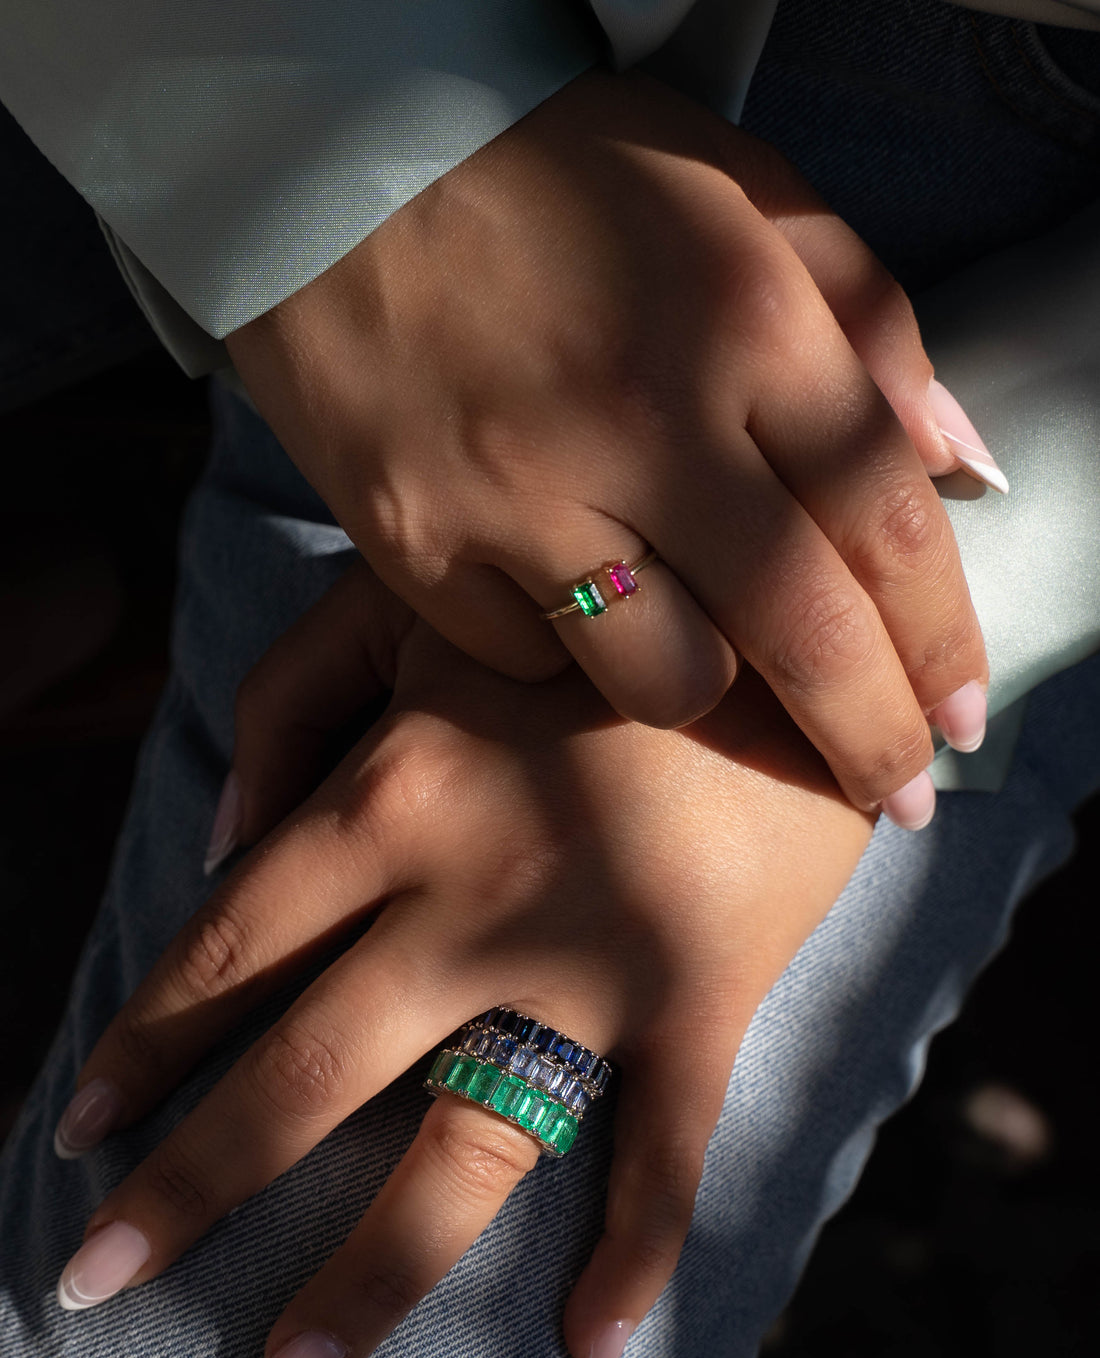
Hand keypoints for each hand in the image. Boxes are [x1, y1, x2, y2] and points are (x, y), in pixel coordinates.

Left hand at [52, 562, 874, 1357]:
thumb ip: (292, 696)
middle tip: (91, 1282)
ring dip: (362, 1283)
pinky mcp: (702, 997)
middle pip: (299, 1076)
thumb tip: (218, 842)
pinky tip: (588, 1357)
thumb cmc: (592, 602)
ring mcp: (591, 962)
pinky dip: (631, 1262)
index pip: (228, 945)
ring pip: (460, 1154)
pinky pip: (665, 1154)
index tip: (77, 1129)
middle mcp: (469, 898)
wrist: (794, 608)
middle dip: (183, 1189)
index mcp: (389, 791)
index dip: (142, 1043)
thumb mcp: (417, 600)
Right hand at [226, 67, 989, 818]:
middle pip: (799, 630)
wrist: (318, 170)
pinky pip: (526, 662)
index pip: (886, 518)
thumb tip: (948, 458)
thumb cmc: (549, 173)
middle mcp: (641, 416)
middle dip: (866, 737)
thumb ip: (860, 312)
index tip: (958, 718)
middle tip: (895, 793)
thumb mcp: (731, 188)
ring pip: (665, 679)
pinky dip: (562, 656)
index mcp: (741, 315)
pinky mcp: (417, 547)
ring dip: (710, 695)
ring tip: (710, 666)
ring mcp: (517, 493)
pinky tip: (563, 600)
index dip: (941, 641)